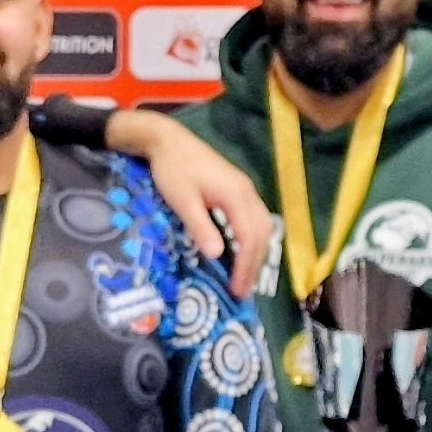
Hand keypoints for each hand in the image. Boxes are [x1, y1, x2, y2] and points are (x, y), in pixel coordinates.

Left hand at [110, 108, 273, 297]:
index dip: (245, 266)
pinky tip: (242, 252)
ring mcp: (246, 190)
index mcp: (236, 195)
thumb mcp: (182, 200)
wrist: (168, 140)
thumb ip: (200, 226)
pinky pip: (256, 219)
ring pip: (263, 226)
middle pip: (262, 234)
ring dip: (257, 253)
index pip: (250, 238)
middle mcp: (248, 193)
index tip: (237, 289)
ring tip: (244, 277)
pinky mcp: (239, 189)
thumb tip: (216, 255)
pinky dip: (253, 240)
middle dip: (255, 265)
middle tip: (242, 291)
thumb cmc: (173, 170)